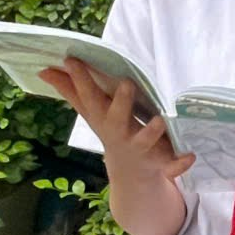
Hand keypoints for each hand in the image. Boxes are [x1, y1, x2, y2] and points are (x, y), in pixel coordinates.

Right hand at [40, 58, 194, 181]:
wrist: (131, 175)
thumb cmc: (112, 132)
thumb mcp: (92, 113)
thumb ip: (70, 91)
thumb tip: (44, 69)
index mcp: (103, 119)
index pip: (89, 97)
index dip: (80, 79)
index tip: (72, 59)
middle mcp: (120, 134)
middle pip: (117, 118)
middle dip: (120, 103)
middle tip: (127, 83)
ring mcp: (140, 149)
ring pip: (145, 141)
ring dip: (151, 132)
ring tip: (160, 119)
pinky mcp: (160, 163)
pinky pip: (171, 166)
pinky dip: (180, 163)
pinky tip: (190, 156)